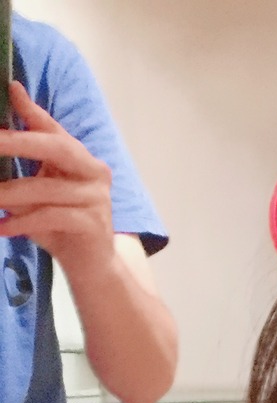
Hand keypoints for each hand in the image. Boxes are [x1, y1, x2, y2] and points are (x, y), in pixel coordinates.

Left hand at [0, 82, 115, 281]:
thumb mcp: (40, 193)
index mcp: (82, 160)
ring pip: (45, 189)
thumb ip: (24, 168)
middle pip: (56, 148)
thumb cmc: (62, 228)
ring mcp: (97, 199)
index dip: (32, 111)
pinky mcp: (93, 225)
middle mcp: (95, 173)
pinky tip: (2, 227)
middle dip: (17, 142)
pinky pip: (50, 217)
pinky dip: (21, 223)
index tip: (10, 90)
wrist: (93, 268)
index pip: (54, 130)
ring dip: (9, 195)